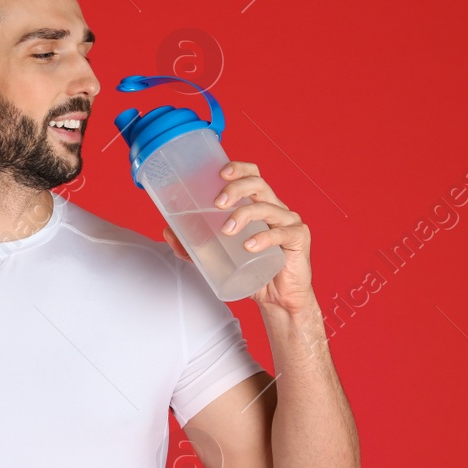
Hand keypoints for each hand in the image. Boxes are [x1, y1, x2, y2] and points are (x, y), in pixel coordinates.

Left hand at [162, 160, 314, 311]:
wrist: (279, 299)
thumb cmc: (251, 271)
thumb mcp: (218, 258)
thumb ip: (193, 247)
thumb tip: (167, 232)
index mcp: (259, 204)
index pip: (252, 175)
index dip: (239, 168)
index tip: (220, 173)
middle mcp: (276, 207)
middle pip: (258, 184)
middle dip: (236, 188)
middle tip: (218, 203)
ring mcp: (289, 222)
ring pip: (267, 207)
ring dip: (244, 215)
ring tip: (227, 230)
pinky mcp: (299, 239)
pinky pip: (282, 233)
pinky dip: (264, 237)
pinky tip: (249, 246)